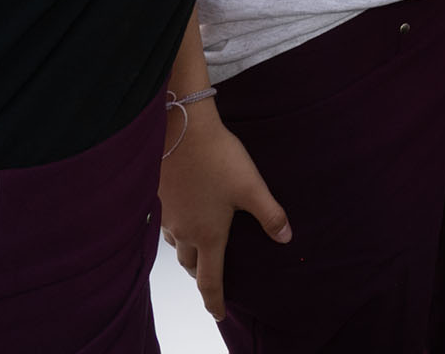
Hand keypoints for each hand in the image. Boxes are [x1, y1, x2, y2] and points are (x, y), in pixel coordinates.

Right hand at [158, 102, 291, 319]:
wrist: (181, 129)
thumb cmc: (219, 159)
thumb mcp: (252, 187)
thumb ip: (270, 215)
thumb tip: (286, 238)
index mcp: (208, 235)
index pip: (210, 280)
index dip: (214, 301)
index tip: (218, 315)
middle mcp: (183, 231)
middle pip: (190, 264)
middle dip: (201, 275)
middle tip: (210, 279)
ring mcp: (168, 215)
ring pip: (175, 245)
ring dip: (187, 253)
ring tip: (198, 249)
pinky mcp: (158, 197)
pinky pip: (165, 224)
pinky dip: (175, 231)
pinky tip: (183, 217)